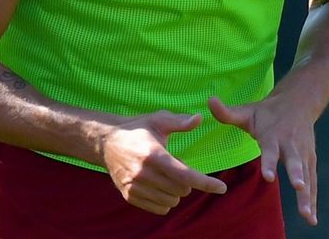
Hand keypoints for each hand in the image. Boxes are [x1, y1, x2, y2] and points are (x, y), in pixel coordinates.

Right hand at [101, 110, 226, 214]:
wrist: (106, 143)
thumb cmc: (137, 129)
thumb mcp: (158, 120)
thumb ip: (180, 121)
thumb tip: (199, 118)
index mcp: (154, 154)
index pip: (185, 175)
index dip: (206, 183)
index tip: (221, 188)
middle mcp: (144, 173)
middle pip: (181, 190)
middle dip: (187, 182)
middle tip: (177, 168)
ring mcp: (135, 187)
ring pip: (171, 202)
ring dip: (176, 193)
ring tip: (166, 176)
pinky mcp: (129, 196)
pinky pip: (158, 209)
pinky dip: (164, 201)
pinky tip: (159, 186)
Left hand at [209, 94, 318, 224]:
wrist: (298, 102)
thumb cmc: (266, 111)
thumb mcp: (247, 110)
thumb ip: (227, 112)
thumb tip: (209, 100)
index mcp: (273, 135)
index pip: (270, 150)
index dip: (270, 162)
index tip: (268, 177)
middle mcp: (290, 145)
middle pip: (294, 161)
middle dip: (296, 174)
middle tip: (298, 187)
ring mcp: (303, 153)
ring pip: (306, 175)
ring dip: (307, 195)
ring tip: (307, 216)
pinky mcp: (310, 161)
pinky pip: (312, 182)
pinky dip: (313, 200)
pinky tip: (311, 219)